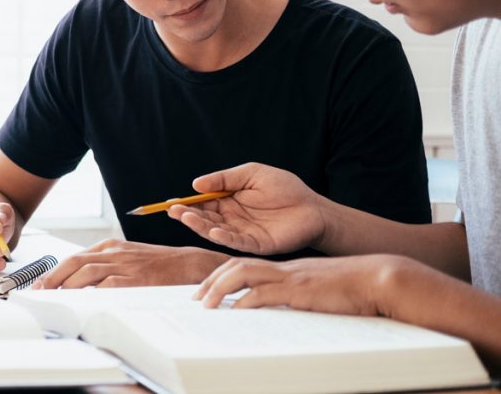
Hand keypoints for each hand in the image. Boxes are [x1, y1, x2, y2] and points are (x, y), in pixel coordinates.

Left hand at [32, 239, 228, 288]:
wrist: (188, 265)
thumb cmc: (158, 264)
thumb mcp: (128, 258)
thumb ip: (106, 266)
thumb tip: (80, 282)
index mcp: (110, 246)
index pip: (74, 257)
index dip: (54, 271)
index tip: (40, 284)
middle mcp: (114, 253)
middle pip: (74, 262)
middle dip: (52, 278)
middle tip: (39, 292)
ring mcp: (124, 265)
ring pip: (86, 272)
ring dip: (66, 286)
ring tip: (54, 298)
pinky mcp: (135, 279)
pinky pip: (107, 285)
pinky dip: (91, 293)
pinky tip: (80, 301)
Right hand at [167, 163, 327, 254]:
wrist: (313, 207)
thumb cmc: (285, 187)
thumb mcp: (251, 174)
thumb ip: (224, 178)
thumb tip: (195, 184)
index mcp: (229, 202)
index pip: (203, 204)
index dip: (187, 204)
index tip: (171, 204)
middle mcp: (232, 220)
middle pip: (205, 219)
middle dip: (188, 216)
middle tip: (174, 212)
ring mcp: (243, 233)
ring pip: (216, 231)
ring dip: (201, 226)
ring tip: (188, 218)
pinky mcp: (257, 245)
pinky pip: (237, 242)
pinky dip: (224, 238)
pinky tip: (215, 230)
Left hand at [194, 254, 412, 316]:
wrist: (379, 279)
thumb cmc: (354, 288)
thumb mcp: (319, 290)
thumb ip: (300, 295)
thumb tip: (286, 308)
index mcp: (286, 268)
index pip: (245, 264)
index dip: (222, 275)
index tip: (206, 290)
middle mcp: (283, 268)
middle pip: (236, 265)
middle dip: (211, 280)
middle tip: (194, 298)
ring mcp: (290, 277)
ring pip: (243, 274)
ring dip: (219, 287)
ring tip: (204, 304)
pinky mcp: (300, 290)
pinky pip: (266, 292)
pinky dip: (246, 300)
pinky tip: (233, 309)